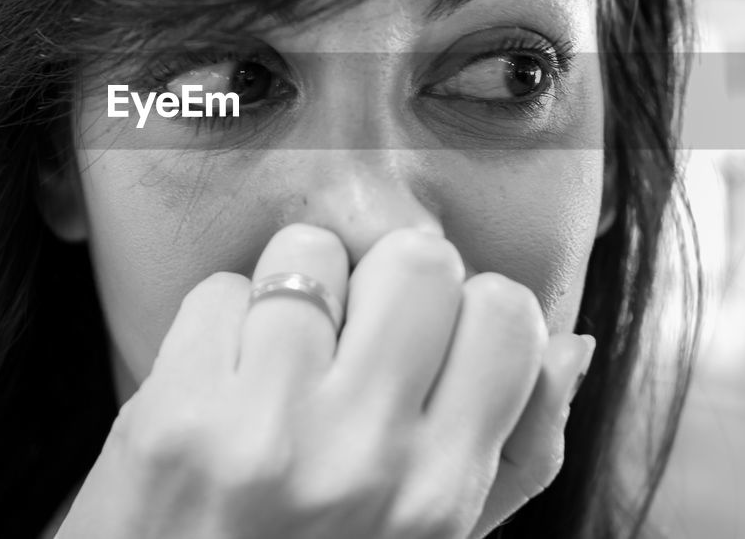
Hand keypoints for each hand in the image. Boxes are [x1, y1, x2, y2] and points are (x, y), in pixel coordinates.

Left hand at [55, 223, 594, 538]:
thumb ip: (516, 454)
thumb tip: (568, 345)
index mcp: (439, 491)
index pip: (507, 313)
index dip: (465, 309)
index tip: (428, 340)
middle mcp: (363, 457)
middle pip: (417, 260)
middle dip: (383, 282)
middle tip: (351, 335)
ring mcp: (265, 431)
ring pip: (310, 254)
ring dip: (294, 293)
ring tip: (277, 357)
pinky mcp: (176, 414)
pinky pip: (220, 290)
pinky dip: (220, 323)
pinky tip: (218, 382)